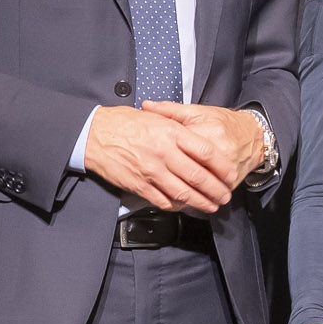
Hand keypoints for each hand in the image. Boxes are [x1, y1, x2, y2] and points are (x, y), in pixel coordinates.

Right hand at [82, 102, 256, 212]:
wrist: (93, 134)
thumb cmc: (123, 123)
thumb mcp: (155, 117)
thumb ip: (177, 127)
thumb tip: (197, 137)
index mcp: (171, 132)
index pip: (206, 152)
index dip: (221, 167)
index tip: (229, 174)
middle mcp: (163, 152)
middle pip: (198, 177)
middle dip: (216, 190)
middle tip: (225, 196)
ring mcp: (151, 171)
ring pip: (183, 193)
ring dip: (200, 203)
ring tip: (210, 206)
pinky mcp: (139, 185)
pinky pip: (163, 200)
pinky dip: (176, 206)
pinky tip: (183, 206)